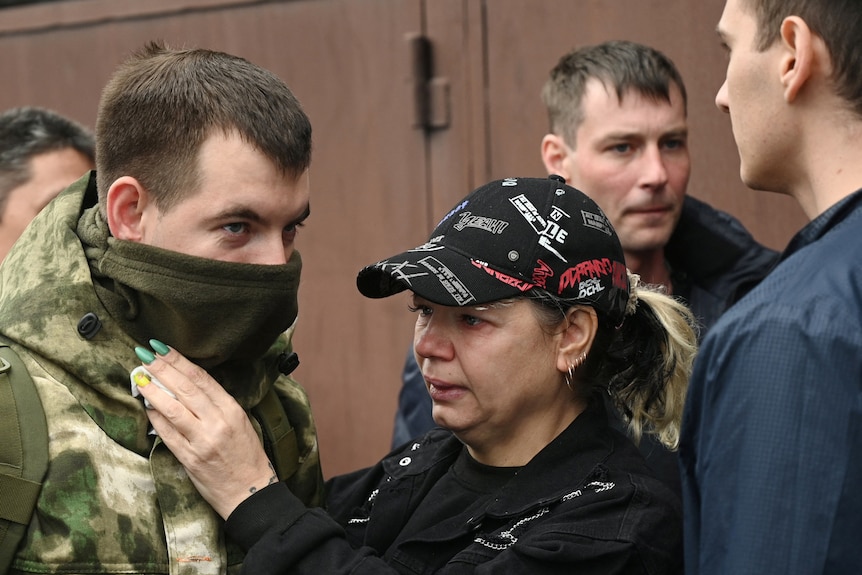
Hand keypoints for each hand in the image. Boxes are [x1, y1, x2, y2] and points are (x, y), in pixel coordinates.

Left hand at [134, 344, 276, 518]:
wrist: (250, 492)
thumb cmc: (247, 455)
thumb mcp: (240, 422)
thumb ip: (217, 405)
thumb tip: (186, 386)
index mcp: (232, 410)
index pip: (202, 379)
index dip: (180, 362)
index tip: (163, 348)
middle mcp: (217, 422)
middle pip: (185, 389)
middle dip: (162, 369)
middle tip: (145, 353)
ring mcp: (202, 441)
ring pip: (173, 409)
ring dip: (153, 391)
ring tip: (139, 376)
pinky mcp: (190, 459)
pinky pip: (168, 434)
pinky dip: (155, 418)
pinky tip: (146, 406)